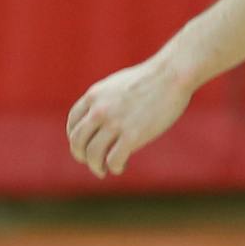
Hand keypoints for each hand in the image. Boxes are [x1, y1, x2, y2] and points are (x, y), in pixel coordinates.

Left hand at [65, 56, 191, 177]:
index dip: (75, 138)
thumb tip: (100, 117)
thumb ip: (104, 100)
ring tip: (102, 171)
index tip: (84, 146)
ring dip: (95, 167)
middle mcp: (99, 110)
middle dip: (80, 155)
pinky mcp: (133, 135)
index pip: (73, 123)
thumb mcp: (116, 85)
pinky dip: (114, 167)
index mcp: (93, 96)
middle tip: (90, 162)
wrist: (171, 75)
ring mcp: (115, 123)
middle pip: (77, 141)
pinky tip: (121, 166)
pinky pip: (114, 160)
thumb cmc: (149, 79)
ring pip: (92, 154)